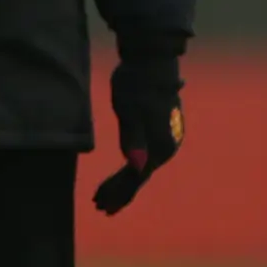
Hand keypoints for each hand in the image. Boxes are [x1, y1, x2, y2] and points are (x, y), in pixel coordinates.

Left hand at [92, 54, 182, 214]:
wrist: (151, 59)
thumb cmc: (136, 83)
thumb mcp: (129, 111)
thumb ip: (133, 139)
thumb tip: (138, 167)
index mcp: (161, 146)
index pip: (135, 177)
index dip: (116, 192)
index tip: (98, 203)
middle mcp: (168, 147)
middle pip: (140, 177)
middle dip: (119, 193)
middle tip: (99, 207)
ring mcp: (167, 139)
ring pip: (143, 168)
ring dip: (124, 183)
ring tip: (106, 197)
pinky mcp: (162, 131)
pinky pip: (145, 156)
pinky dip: (132, 168)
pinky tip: (124, 173)